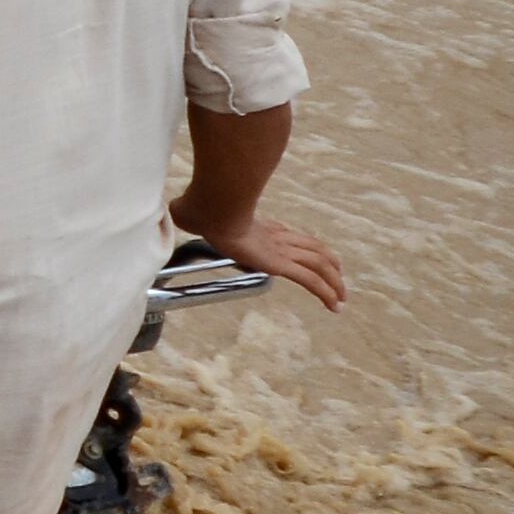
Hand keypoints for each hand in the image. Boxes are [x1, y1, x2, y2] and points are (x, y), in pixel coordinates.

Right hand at [182, 211, 349, 309]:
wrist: (212, 208)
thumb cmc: (200, 207)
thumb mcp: (192, 211)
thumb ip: (187, 213)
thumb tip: (172, 209)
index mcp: (262, 227)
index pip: (292, 237)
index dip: (305, 247)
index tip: (311, 258)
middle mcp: (278, 237)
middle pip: (314, 250)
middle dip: (331, 266)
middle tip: (339, 280)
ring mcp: (281, 250)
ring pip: (319, 265)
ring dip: (335, 283)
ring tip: (341, 299)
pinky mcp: (280, 264)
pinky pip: (311, 281)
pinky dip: (326, 293)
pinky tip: (334, 306)